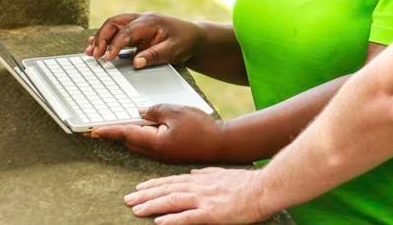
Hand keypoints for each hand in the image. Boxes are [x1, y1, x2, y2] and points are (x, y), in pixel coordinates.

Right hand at [86, 12, 202, 66]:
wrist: (193, 37)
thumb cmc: (185, 41)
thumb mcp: (173, 50)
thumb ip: (154, 55)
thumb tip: (136, 63)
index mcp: (150, 21)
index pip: (126, 31)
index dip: (115, 44)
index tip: (107, 58)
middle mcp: (140, 19)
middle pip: (114, 23)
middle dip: (102, 37)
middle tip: (94, 54)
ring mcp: (137, 24)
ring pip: (113, 26)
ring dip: (100, 38)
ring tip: (90, 52)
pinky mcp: (135, 32)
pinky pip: (117, 33)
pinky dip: (106, 39)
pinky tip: (95, 47)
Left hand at [92, 104, 224, 162]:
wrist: (221, 143)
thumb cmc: (201, 127)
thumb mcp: (176, 111)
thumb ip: (155, 110)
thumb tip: (141, 113)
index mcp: (154, 141)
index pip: (125, 133)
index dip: (108, 131)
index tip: (92, 131)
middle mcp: (155, 151)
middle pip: (130, 140)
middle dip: (116, 132)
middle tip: (101, 126)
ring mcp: (163, 154)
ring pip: (139, 143)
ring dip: (129, 134)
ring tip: (120, 124)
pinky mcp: (170, 153)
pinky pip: (150, 144)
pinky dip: (143, 136)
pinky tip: (145, 127)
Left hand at [125, 167, 269, 224]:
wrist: (264, 187)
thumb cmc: (246, 183)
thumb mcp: (223, 172)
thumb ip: (206, 173)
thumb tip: (193, 172)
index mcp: (202, 178)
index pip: (172, 181)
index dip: (154, 185)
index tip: (139, 188)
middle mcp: (200, 186)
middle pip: (168, 190)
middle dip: (146, 195)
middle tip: (127, 199)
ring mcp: (205, 199)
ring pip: (173, 201)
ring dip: (152, 205)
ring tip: (135, 210)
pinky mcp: (212, 213)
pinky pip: (188, 218)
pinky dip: (172, 219)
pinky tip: (158, 222)